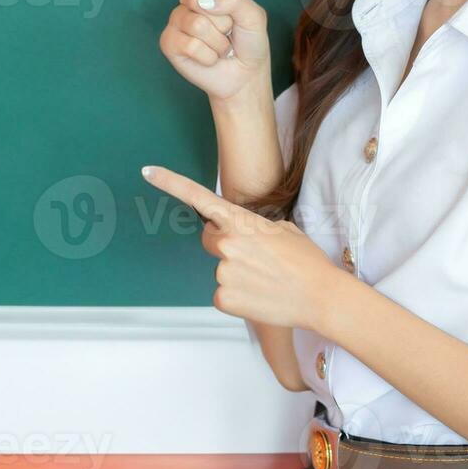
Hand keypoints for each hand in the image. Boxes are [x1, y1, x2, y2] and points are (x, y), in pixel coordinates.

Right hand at [138, 0, 270, 100]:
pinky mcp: (169, 43)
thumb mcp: (254, 16)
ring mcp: (177, 20)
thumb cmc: (249, 42)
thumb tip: (202, 0)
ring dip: (216, 41)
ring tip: (221, 47)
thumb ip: (234, 1)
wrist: (243, 76)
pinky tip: (209, 58)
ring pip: (195, 23)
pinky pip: (186, 43)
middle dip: (221, 18)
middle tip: (229, 32)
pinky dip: (205, 55)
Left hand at [141, 164, 341, 331]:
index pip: (198, 197)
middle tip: (256, 258)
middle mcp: (226, 243)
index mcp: (240, 221)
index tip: (147, 171)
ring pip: (220, 268)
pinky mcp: (222, 297)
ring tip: (265, 278)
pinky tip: (259, 295)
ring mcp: (222, 271)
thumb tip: (242, 234)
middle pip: (210, 239)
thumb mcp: (282, 229)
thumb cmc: (306, 261)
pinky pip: (222, 292)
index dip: (170, 182)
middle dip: (226, 245)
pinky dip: (238, 295)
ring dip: (237, 272)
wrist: (320, 296)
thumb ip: (253, 227)